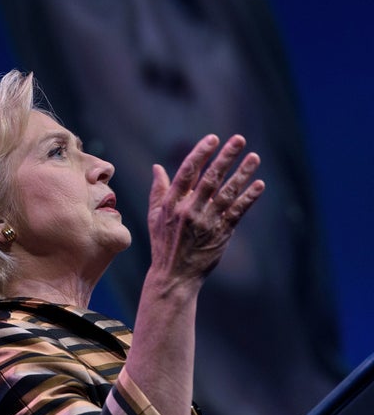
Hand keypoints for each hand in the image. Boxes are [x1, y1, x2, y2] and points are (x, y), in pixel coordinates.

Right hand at [146, 134, 264, 288]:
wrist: (174, 276)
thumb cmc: (163, 243)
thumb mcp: (154, 216)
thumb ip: (158, 190)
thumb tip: (157, 167)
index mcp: (171, 204)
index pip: (187, 172)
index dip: (201, 154)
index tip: (213, 138)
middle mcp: (189, 211)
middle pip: (210, 179)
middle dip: (226, 157)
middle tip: (239, 139)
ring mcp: (206, 223)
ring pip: (227, 193)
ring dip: (242, 174)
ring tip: (254, 157)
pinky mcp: (221, 234)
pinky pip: (237, 212)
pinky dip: (248, 198)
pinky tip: (259, 185)